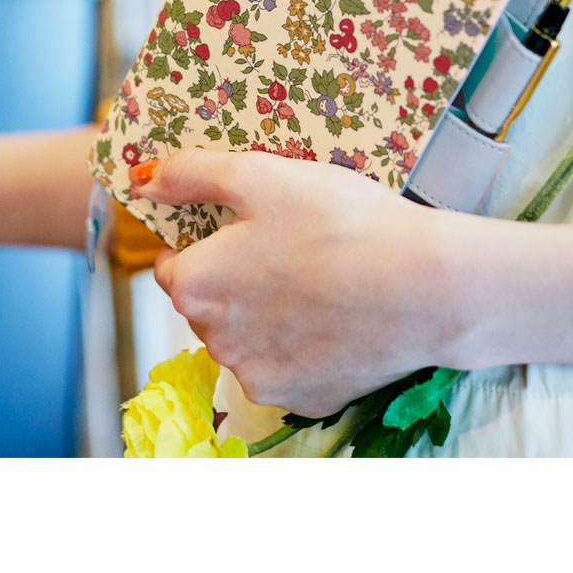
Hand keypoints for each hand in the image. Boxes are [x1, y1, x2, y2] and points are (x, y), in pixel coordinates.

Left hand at [133, 148, 470, 417]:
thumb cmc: (343, 223)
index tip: (244, 228)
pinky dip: (303, 347)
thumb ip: (193, 174)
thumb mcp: (262, 176)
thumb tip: (144, 177)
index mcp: (196, 286)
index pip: (173, 266)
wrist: (427, 288)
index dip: (204, 242)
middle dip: (235, 280)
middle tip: (290, 247)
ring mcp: (260, 376)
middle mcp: (215, 342)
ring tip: (319, 280)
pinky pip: (287, 368)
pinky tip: (337, 316)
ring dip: (266, 316)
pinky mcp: (303, 398)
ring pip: (246, 341)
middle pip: (209, 305)